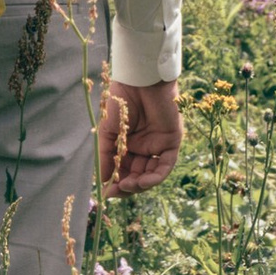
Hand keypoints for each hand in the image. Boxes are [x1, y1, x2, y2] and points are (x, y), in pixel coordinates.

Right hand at [98, 77, 182, 195]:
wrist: (137, 81)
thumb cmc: (120, 101)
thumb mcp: (108, 132)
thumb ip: (107, 157)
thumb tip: (103, 183)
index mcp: (128, 144)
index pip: (124, 171)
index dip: (117, 184)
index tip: (108, 193)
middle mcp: (144, 147)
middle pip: (138, 176)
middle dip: (128, 186)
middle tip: (117, 190)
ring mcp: (158, 145)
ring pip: (152, 174)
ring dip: (141, 185)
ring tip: (128, 186)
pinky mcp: (172, 141)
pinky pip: (166, 165)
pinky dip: (155, 177)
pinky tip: (142, 182)